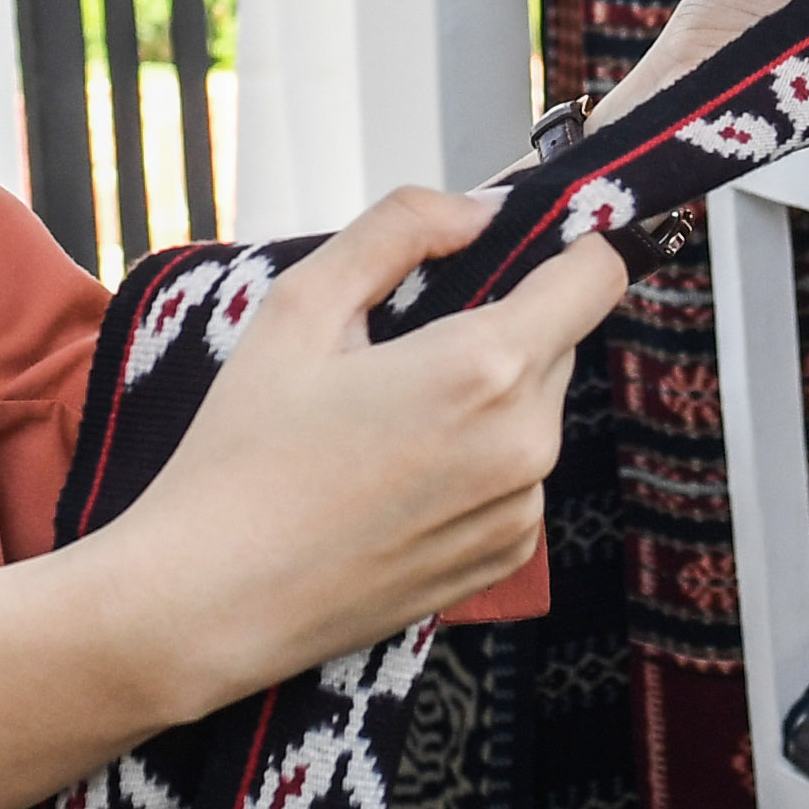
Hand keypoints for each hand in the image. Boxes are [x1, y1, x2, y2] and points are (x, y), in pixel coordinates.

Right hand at [94, 186, 627, 712]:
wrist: (211, 598)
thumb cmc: (243, 453)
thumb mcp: (300, 307)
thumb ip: (398, 230)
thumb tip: (477, 210)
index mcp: (484, 366)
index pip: (597, 274)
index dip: (567, 248)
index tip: (523, 250)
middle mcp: (526, 441)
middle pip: (556, 341)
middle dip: (498, 328)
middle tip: (399, 353)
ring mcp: (522, 508)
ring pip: (535, 411)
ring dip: (486, 402)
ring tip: (382, 428)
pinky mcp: (507, 558)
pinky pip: (518, 479)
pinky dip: (476, 466)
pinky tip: (394, 482)